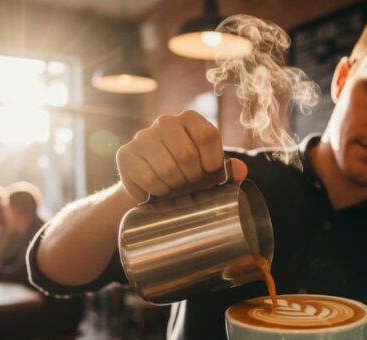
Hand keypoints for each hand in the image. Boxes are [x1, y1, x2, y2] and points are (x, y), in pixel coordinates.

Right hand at [116, 110, 247, 202]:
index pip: (207, 135)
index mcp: (190, 120)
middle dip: (192, 179)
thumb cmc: (186, 175)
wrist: (151, 185)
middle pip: (187, 154)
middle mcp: (166, 122)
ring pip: (166, 169)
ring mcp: (143, 136)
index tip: (209, 175)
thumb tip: (241, 171)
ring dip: (173, 188)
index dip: (211, 162)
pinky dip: (155, 192)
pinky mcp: (125, 154)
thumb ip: (228, 170)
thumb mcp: (209, 171)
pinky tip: (155, 191)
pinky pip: (147, 179)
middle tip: (188, 185)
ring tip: (172, 188)